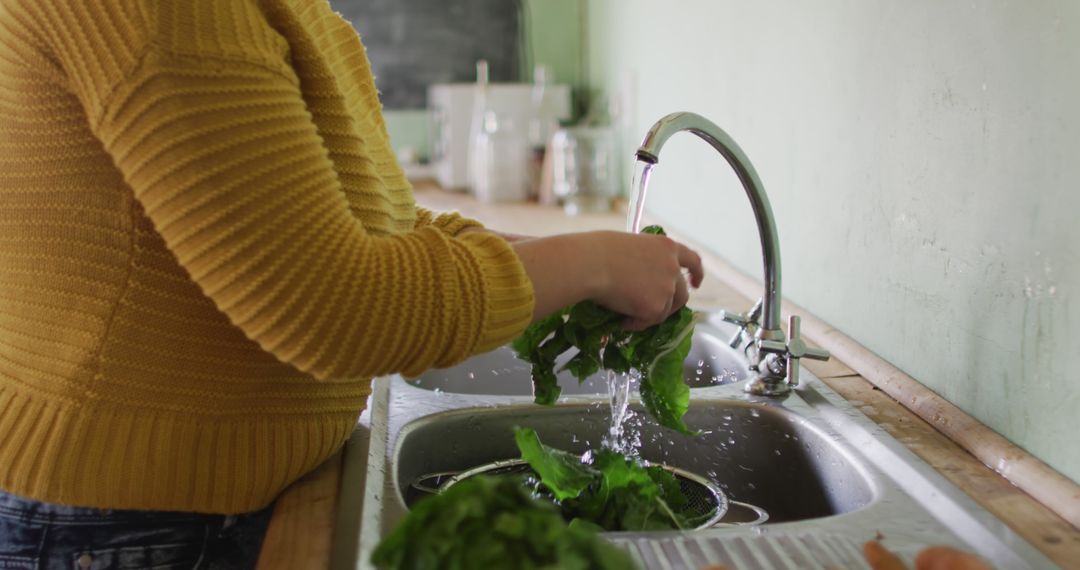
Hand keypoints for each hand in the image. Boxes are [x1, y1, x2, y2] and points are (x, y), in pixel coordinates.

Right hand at [512, 231, 703, 329]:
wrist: (591, 265)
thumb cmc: (598, 251)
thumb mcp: (630, 247)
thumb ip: (644, 260)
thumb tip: (639, 279)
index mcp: (667, 247)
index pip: (692, 260)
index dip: (696, 273)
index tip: (696, 283)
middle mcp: (672, 267)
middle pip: (682, 292)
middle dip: (672, 304)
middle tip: (656, 310)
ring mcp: (667, 288)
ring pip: (664, 310)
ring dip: (649, 314)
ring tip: (625, 314)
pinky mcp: (656, 308)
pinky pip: (649, 322)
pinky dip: (637, 323)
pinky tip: (622, 320)